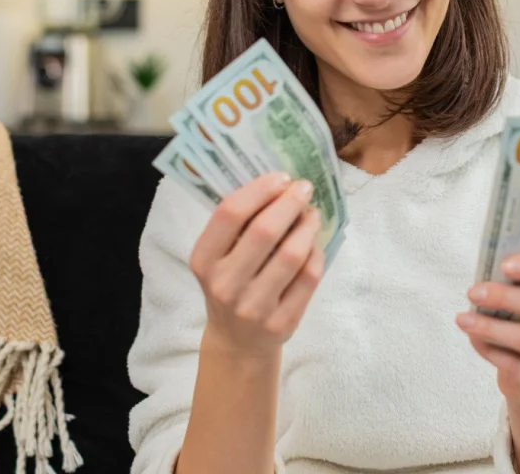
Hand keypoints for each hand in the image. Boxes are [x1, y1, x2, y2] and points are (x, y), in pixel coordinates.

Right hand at [189, 171, 324, 357]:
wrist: (237, 341)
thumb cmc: (231, 284)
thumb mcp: (219, 258)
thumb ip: (238, 226)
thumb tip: (279, 184)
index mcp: (204, 261)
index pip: (229, 214)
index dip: (259, 189)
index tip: (280, 177)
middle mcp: (225, 285)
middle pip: (264, 231)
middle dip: (290, 202)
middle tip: (304, 188)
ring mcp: (254, 307)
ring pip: (292, 255)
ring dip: (307, 226)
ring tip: (312, 214)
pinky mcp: (282, 322)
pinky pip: (308, 278)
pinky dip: (316, 253)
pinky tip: (313, 242)